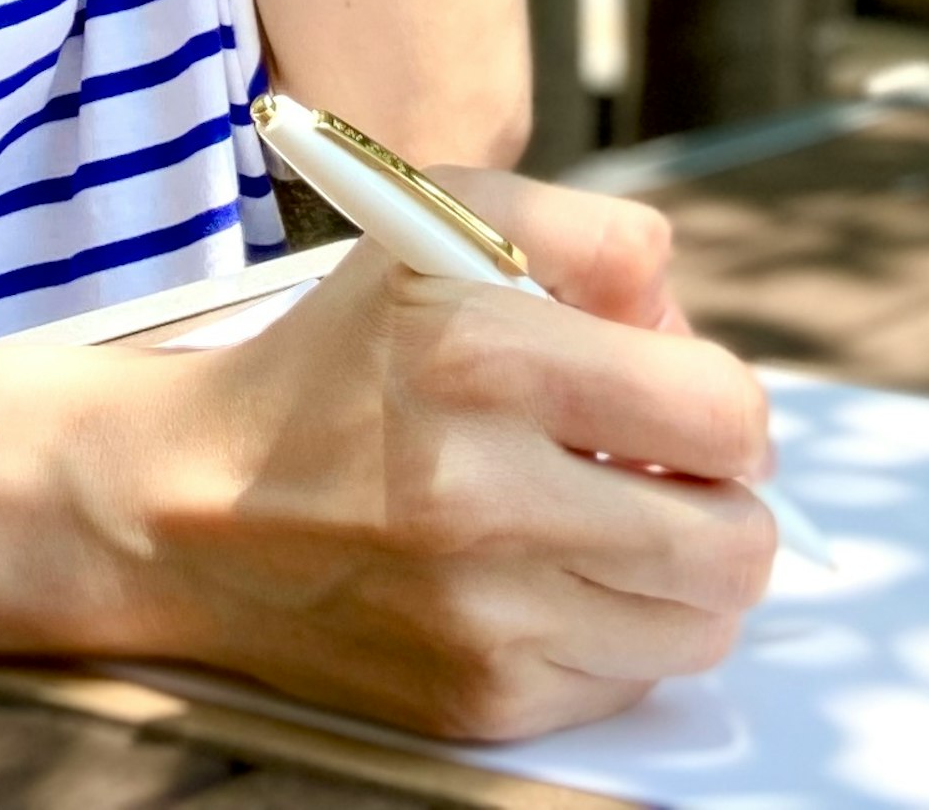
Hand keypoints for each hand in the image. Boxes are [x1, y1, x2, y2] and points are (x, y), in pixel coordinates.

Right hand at [116, 175, 775, 741]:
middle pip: (736, 542)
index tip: (680, 405)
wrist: (192, 505)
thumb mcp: (444, 228)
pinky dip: (610, 630)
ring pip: (702, 626)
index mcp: (479, 350)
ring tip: (608, 525)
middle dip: (723, 501)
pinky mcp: (475, 699)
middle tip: (663, 475)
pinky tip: (543, 578)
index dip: (725, 407)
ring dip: (679, 575)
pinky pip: (627, 679)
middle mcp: (479, 491)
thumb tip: (687, 336)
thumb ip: (597, 241)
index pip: (725, 412)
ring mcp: (478, 613)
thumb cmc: (341, 357)